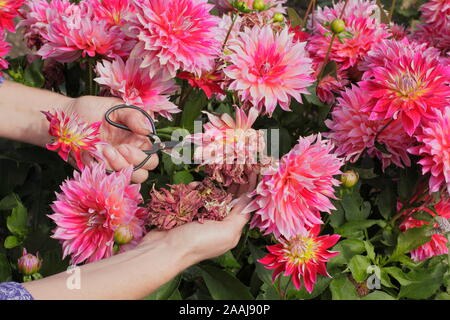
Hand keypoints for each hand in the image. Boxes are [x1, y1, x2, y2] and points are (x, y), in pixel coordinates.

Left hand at [64, 96, 158, 182]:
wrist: (65, 117)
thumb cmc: (92, 109)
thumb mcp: (116, 107)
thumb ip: (134, 116)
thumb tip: (147, 130)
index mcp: (138, 142)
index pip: (152, 159)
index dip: (143, 157)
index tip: (125, 146)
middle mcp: (128, 156)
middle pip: (142, 173)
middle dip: (131, 164)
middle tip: (116, 149)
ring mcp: (114, 165)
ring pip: (126, 178)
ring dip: (115, 166)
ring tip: (101, 149)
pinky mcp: (99, 171)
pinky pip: (105, 179)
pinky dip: (99, 168)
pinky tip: (91, 155)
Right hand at [139, 174, 257, 262]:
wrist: (164, 249)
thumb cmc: (197, 243)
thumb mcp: (226, 233)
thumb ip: (240, 217)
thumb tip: (249, 201)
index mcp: (229, 228)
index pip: (244, 204)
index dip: (250, 188)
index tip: (254, 171)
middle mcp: (216, 221)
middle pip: (228, 197)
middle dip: (233, 181)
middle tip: (237, 164)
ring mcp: (200, 215)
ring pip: (210, 193)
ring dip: (211, 183)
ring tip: (215, 172)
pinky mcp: (185, 210)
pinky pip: (192, 194)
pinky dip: (193, 188)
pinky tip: (193, 185)